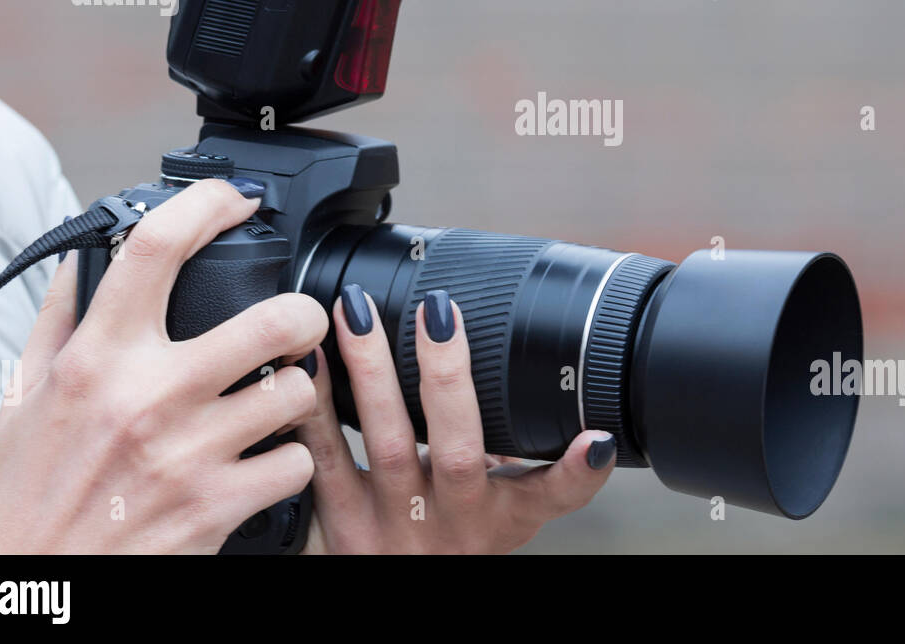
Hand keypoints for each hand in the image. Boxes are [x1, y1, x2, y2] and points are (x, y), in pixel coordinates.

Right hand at [0, 179, 327, 553]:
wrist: (39, 582)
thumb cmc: (32, 490)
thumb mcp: (25, 395)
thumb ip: (61, 321)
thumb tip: (87, 257)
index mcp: (97, 358)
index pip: (156, 249)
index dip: (207, 204)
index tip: (235, 199)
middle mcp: (148, 397)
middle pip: (275, 317)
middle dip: (304, 314)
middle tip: (296, 325)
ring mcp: (190, 452)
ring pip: (299, 389)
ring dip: (297, 392)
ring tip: (273, 401)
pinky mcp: (219, 505)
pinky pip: (297, 461)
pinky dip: (290, 461)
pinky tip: (263, 461)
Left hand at [299, 286, 615, 553]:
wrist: (397, 595)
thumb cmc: (453, 543)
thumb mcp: (505, 511)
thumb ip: (533, 462)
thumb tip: (578, 404)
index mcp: (502, 516)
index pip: (553, 494)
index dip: (579, 469)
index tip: (598, 436)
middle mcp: (452, 522)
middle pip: (459, 451)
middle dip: (450, 376)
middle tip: (439, 310)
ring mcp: (395, 523)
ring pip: (386, 444)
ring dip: (371, 373)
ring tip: (357, 313)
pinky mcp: (340, 524)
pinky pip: (325, 460)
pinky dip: (314, 407)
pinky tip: (306, 362)